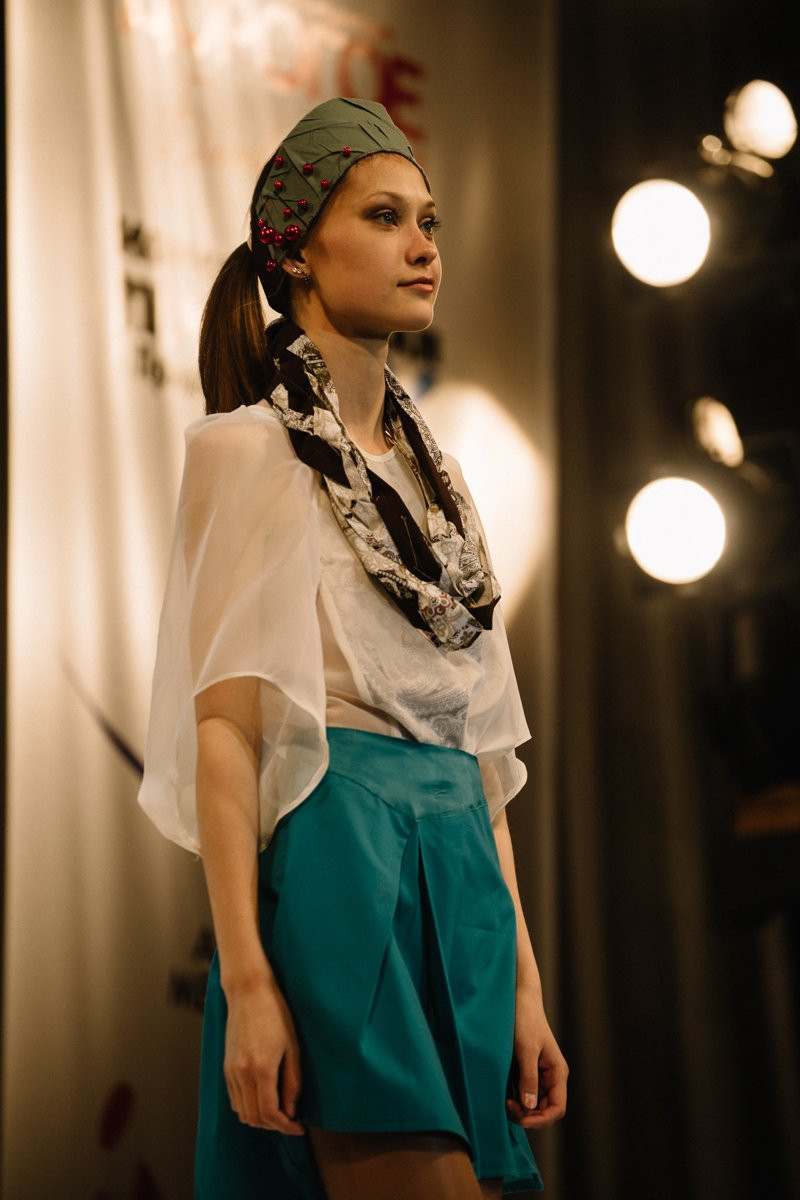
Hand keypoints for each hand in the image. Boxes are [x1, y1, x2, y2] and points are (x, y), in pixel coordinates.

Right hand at [223, 976, 305, 1134]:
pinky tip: (262, 1098)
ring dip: (260, 1119)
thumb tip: (292, 1109)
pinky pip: (234, 1099)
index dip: (285, 1126)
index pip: (269, 1113)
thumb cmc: (275, 1014)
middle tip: (291, 1120)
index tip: (299, 1127)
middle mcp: (242, 1073)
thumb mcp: (292, 1046)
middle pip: (254, 1118)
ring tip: (278, 1111)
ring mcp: (231, 1071)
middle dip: (274, 1126)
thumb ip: (292, 1081)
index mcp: (262, 1068)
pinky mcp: (225, 1066)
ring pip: (241, 1112)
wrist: (248, 992)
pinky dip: (247, 1107)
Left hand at [506, 983, 567, 1128]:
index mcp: (557, 1072)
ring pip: (534, 1103)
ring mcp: (539, 1073)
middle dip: (528, 1115)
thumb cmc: (525, 1019)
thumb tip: (529, 1107)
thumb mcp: (526, 1049)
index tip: (520, 1117)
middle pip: (545, 1109)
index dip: (540, 1119)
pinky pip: (524, 1092)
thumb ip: (529, 1078)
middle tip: (506, 1106)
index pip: (557, 1108)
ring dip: (520, 1108)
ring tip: (503, 1101)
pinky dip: (515, 1098)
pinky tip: (502, 1094)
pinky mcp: (526, 1069)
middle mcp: (551, 1075)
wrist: (518, 997)